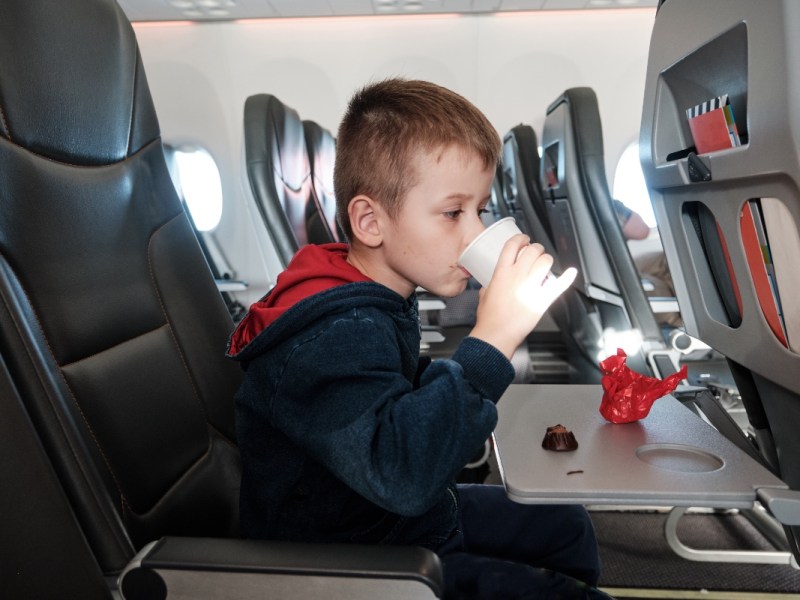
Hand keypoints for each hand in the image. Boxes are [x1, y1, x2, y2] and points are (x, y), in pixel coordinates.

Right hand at [469, 234, 576, 358]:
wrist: (497, 334)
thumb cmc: (489, 319)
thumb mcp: (484, 296)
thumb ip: (488, 287)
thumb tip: (490, 287)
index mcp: (502, 273)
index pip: (512, 245)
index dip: (520, 238)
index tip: (524, 240)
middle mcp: (517, 276)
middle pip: (532, 250)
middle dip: (536, 248)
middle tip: (536, 252)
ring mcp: (531, 287)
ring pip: (545, 261)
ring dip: (546, 260)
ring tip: (545, 264)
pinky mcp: (542, 299)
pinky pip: (559, 285)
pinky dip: (567, 277)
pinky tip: (571, 272)